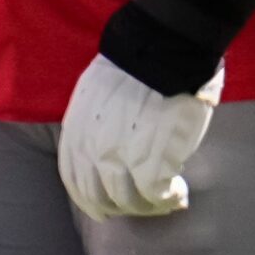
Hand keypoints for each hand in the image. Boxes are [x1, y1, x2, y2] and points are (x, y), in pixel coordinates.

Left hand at [57, 55, 222, 218]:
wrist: (164, 48)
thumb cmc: (138, 60)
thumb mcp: (97, 90)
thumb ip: (95, 121)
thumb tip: (111, 137)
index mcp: (77, 133)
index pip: (75, 180)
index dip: (90, 198)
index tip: (105, 205)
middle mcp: (93, 151)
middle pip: (101, 196)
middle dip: (120, 206)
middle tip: (141, 205)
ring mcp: (122, 159)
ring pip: (130, 201)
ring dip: (149, 206)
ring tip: (167, 199)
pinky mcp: (154, 163)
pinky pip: (157, 196)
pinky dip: (169, 200)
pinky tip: (179, 194)